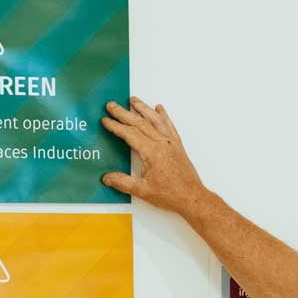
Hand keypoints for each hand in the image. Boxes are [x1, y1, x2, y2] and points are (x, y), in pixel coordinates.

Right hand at [100, 98, 208, 216]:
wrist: (191, 197)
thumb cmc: (171, 194)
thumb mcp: (142, 191)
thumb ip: (123, 182)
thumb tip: (107, 178)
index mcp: (152, 152)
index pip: (130, 134)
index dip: (116, 126)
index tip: (106, 120)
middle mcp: (162, 144)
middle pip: (140, 123)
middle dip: (123, 113)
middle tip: (112, 105)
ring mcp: (171, 143)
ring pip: (155, 120)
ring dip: (143, 108)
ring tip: (134, 100)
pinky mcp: (177, 146)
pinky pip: (169, 126)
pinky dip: (163, 116)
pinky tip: (159, 109)